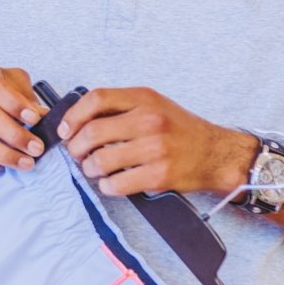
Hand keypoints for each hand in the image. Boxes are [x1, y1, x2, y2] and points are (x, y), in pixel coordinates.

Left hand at [56, 87, 255, 196]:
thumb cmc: (180, 130)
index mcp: (144, 98)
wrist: (217, 154)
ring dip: (89, 168)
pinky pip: (116, 184)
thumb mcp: (153, 105)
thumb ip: (121, 107)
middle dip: (75, 147)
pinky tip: (110, 183)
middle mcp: (149, 120)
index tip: (66, 130)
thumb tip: (78, 120)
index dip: (73, 116)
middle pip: (93, 132)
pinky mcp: (159, 175)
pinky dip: (106, 186)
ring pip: (101, 161)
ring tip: (94, 169)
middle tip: (76, 154)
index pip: (96, 98)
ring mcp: (155, 148)